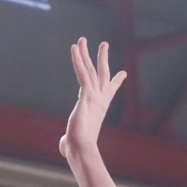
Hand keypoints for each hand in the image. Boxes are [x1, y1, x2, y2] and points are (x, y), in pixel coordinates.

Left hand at [62, 38, 127, 158]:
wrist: (81, 148)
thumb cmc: (78, 148)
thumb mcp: (72, 142)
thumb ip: (68, 141)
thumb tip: (64, 147)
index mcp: (99, 108)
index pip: (108, 91)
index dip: (116, 81)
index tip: (122, 73)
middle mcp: (99, 99)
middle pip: (101, 73)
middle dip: (102, 58)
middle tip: (104, 45)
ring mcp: (94, 95)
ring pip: (90, 69)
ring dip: (86, 53)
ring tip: (82, 39)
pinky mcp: (86, 94)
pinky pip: (81, 72)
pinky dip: (78, 59)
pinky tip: (74, 48)